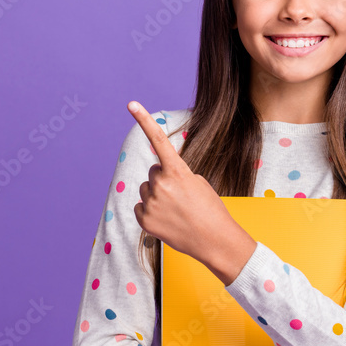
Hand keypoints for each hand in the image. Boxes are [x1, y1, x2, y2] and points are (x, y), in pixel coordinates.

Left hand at [127, 101, 253, 279]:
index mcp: (177, 172)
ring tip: (176, 210)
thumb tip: (157, 178)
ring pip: (146, 189)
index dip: (144, 120)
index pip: (158, 140)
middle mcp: (161, 185)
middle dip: (163, 180)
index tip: (131, 103)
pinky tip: (167, 220)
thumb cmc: (210, 210)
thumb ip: (176, 174)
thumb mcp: (199, 183)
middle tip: (181, 196)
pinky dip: (151, 212)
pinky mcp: (145, 220)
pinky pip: (141, 207)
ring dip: (157, 196)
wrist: (215, 241)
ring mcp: (151, 203)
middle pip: (153, 172)